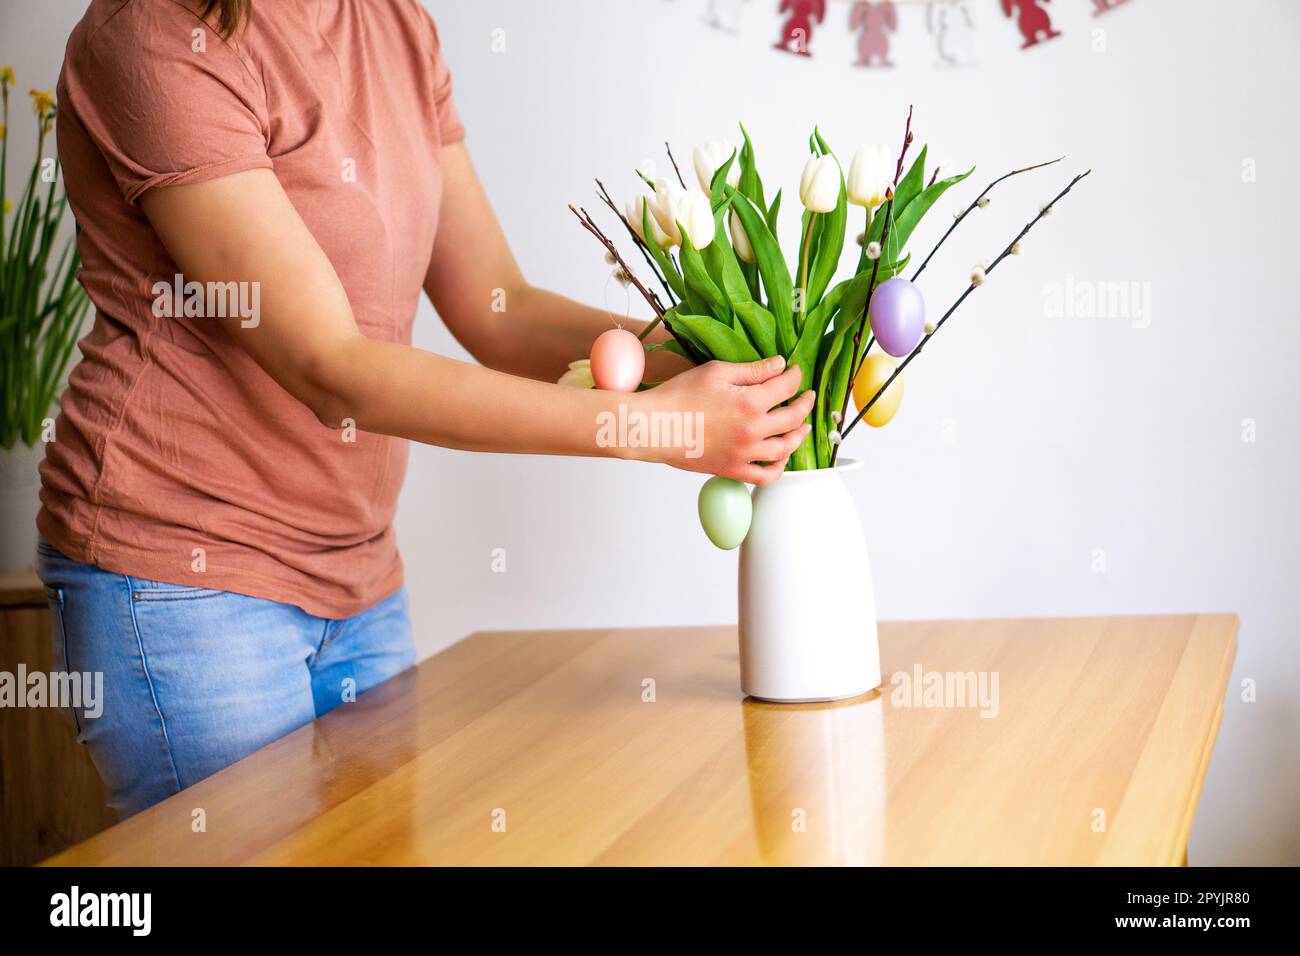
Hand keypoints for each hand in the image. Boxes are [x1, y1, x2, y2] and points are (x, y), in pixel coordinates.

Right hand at [634, 356, 812, 484]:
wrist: (654, 427)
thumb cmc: (679, 396)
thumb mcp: (717, 372)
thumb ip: (753, 370)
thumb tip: (780, 365)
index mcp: (751, 402)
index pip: (787, 386)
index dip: (795, 375)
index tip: (795, 370)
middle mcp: (753, 430)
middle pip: (793, 417)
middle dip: (804, 403)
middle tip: (806, 396)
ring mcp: (744, 453)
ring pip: (785, 448)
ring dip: (798, 435)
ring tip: (802, 426)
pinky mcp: (733, 469)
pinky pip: (765, 476)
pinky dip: (778, 469)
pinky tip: (781, 458)